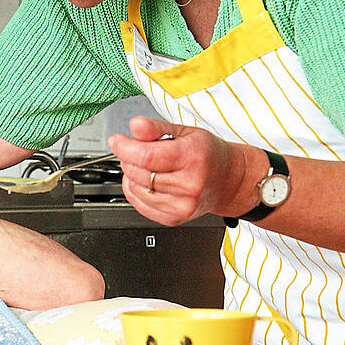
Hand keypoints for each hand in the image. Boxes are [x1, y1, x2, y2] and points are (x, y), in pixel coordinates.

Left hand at [107, 116, 248, 225]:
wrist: (228, 181)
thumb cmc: (208, 154)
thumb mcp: (185, 131)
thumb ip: (156, 128)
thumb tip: (135, 125)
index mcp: (192, 158)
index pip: (146, 156)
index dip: (124, 147)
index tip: (116, 140)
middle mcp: (189, 185)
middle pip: (138, 172)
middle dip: (128, 158)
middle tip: (135, 150)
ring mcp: (182, 205)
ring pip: (135, 189)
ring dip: (131, 175)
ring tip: (145, 165)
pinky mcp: (174, 218)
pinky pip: (139, 205)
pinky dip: (135, 190)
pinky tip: (146, 181)